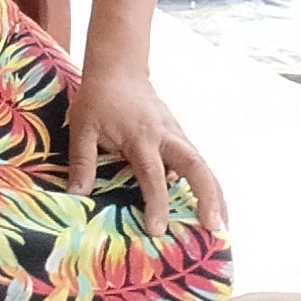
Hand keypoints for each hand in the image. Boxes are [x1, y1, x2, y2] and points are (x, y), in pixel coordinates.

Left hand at [69, 66, 227, 237]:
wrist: (118, 69)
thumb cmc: (98, 99)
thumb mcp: (82, 127)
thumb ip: (82, 160)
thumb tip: (77, 196)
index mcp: (140, 136)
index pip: (152, 174)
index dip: (157, 202)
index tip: (158, 230)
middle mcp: (166, 136)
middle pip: (196, 165)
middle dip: (208, 197)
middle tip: (215, 228)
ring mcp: (177, 135)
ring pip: (203, 165)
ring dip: (215, 194)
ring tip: (223, 227)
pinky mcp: (179, 137)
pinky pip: (197, 163)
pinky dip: (207, 185)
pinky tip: (212, 209)